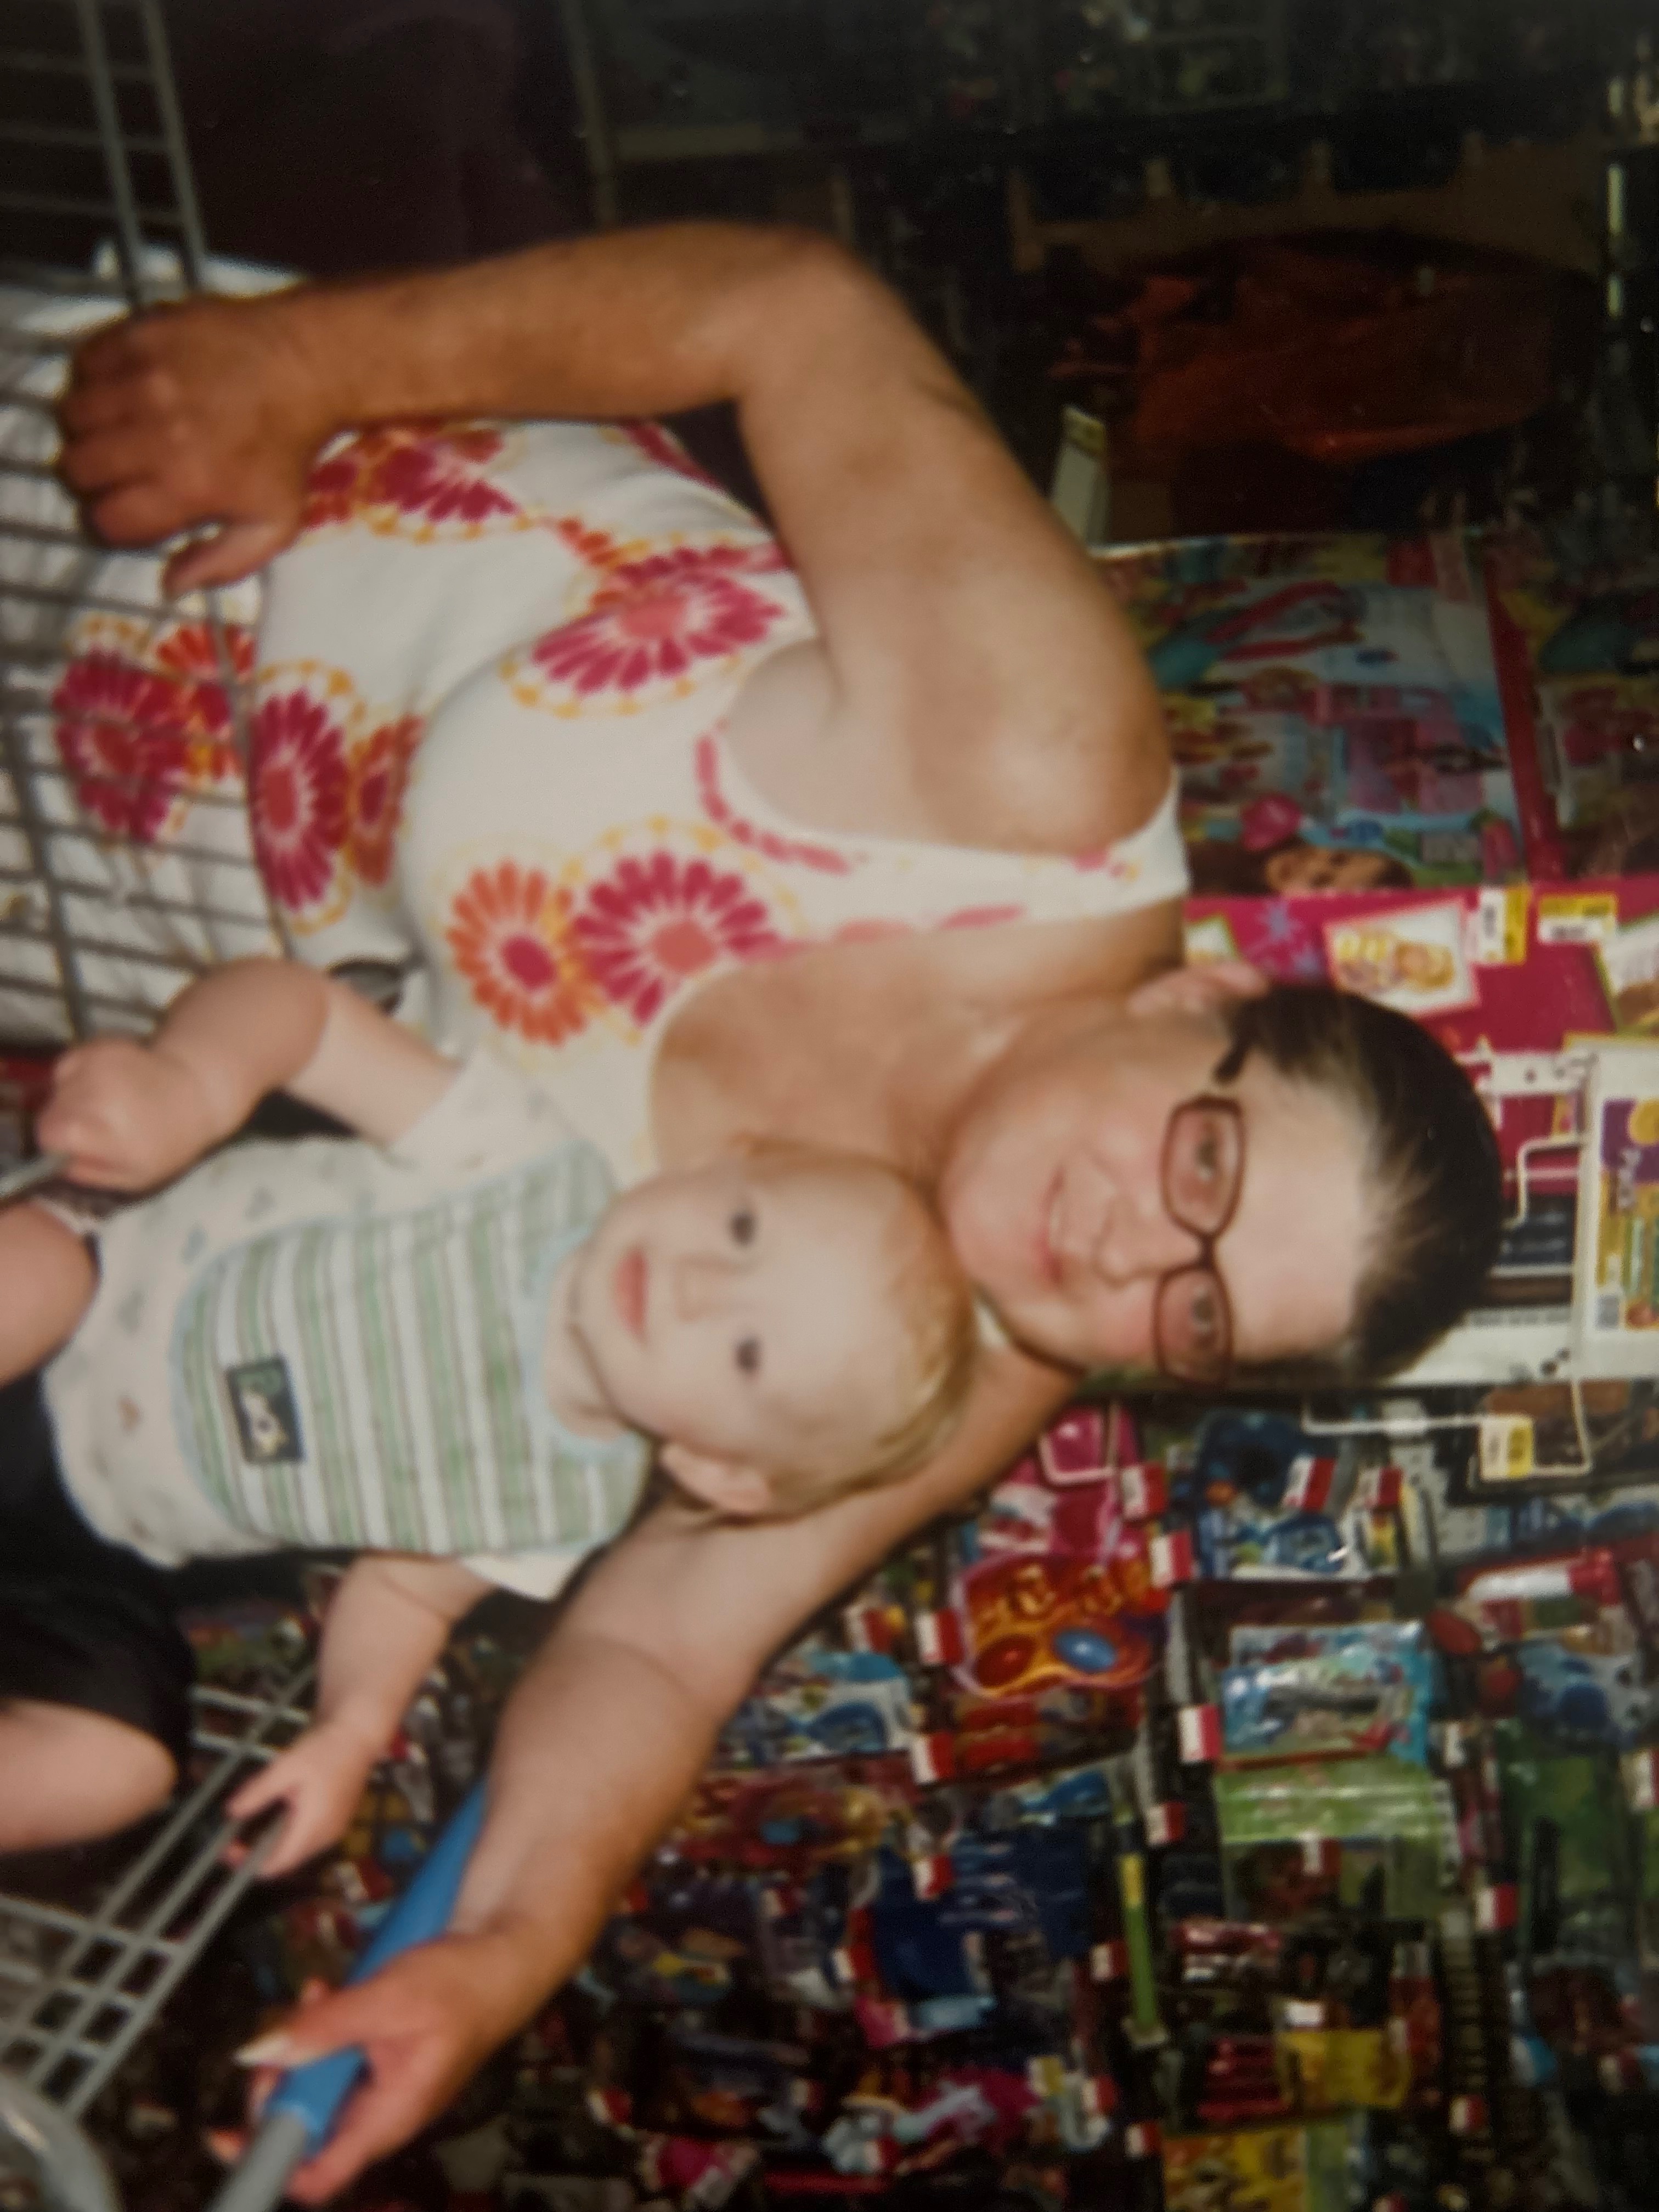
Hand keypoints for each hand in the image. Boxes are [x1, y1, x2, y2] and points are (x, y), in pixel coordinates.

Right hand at [37, 1038, 222, 1189]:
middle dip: (64, 1121)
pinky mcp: (100, 1045)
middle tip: (96, 1127)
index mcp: (105, 1131)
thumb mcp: (131, 1177)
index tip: (73, 1145)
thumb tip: (54, 1161)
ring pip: (57, 1087)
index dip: (56, 1142)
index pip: (50, 1132)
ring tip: (106, 1106)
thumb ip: (86, 1171)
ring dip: (71, 1098)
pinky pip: (68, 1065)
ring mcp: (98, 1064)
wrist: (196, 1092)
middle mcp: (97, 1093)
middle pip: (51, 1109)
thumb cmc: (166, 1142)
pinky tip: (105, 1086)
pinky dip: (77, 1076)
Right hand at [55, 292, 340, 593]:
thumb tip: (171, 586)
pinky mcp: (139, 335)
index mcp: (186, 485)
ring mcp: (144, 380)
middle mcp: (157, 434)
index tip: (130, 510)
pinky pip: (84, 363)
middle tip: (118, 470)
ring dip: (87, 428)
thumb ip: (223, 562)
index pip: (107, 519)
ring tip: (117, 428)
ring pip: (71, 416)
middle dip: (92, 478)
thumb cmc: (287, 453)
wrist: (304, 367)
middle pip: (77, 468)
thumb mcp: (274, 523)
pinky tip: (121, 388)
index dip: (113, 523)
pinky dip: (92, 379)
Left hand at [226, 1721, 381, 1878]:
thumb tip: (231, 1812)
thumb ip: (258, 1792)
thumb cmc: (324, 1749)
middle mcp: (326, 1836)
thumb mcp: (285, 1767)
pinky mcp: (338, 1821)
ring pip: (297, 1850)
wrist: (358, 1735)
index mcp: (313, 1827)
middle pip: (286, 1860)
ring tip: (257, 1820)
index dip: (249, 1863)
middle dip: (259, 1852)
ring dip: (274, 1843)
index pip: (277, 1864)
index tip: (229, 1849)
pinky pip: (308, 1839)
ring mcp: (335, 1830)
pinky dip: (289, 1834)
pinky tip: (282, 1811)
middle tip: (235, 1836)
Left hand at [228, 1933, 536, 2201]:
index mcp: (390, 2115)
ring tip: (311, 1999)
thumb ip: (324, 2027)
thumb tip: (259, 2051)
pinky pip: (337, 2054)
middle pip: (307, 2125)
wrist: (509, 1950)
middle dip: (281, 2080)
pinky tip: (326, 1995)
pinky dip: (323, 2026)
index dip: (268, 2162)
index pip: (318, 2176)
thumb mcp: (389, 1998)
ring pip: (319, 2084)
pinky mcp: (383, 2052)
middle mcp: (383, 2109)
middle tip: (277, 2037)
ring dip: (302, 2045)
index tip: (228, 2134)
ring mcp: (383, 2081)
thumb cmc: (468, 1983)